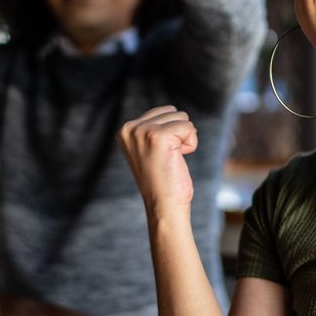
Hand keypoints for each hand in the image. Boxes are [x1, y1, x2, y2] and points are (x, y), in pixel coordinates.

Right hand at [117, 106, 196, 220]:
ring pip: (182, 118)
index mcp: (124, 130)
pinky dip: (191, 144)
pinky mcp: (158, 137)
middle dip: (178, 134)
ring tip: (171, 159)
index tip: (160, 155)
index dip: (170, 133)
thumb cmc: (162, 180)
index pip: (162, 112)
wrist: (164, 206)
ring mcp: (142, 132)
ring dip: (184, 139)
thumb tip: (171, 110)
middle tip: (167, 158)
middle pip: (172, 112)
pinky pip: (189, 128)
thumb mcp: (149, 148)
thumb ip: (152, 128)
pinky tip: (178, 160)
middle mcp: (129, 128)